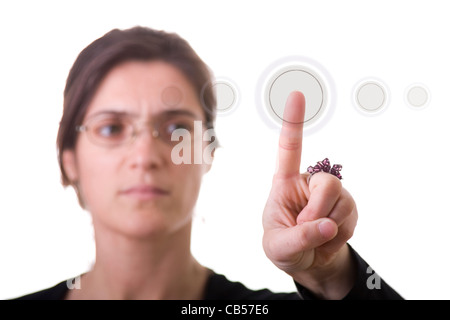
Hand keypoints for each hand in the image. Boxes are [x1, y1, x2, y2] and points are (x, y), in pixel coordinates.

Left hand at [262, 91, 357, 298]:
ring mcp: (331, 194)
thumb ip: (299, 237)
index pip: (289, 149)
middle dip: (320, 210)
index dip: (293, 122)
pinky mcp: (347, 207)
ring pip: (343, 202)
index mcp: (284, 183)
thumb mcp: (279, 248)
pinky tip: (330, 237)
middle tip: (308, 228)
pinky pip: (352, 218)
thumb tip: (328, 224)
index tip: (296, 93)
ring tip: (316, 235)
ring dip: (331, 226)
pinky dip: (340, 234)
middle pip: (328, 183)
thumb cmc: (284, 248)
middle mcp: (309, 183)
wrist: (307, 262)